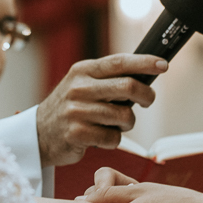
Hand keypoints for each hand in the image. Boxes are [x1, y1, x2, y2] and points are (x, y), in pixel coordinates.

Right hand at [36, 54, 167, 166]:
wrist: (39, 134)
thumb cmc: (70, 108)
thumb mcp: (82, 84)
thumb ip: (108, 78)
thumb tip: (146, 73)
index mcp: (83, 71)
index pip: (119, 62)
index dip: (144, 62)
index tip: (163, 65)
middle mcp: (79, 88)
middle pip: (128, 87)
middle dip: (146, 95)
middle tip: (147, 101)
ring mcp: (76, 111)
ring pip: (124, 116)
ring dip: (127, 123)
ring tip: (115, 124)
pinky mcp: (77, 134)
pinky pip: (113, 138)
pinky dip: (113, 140)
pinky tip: (100, 137)